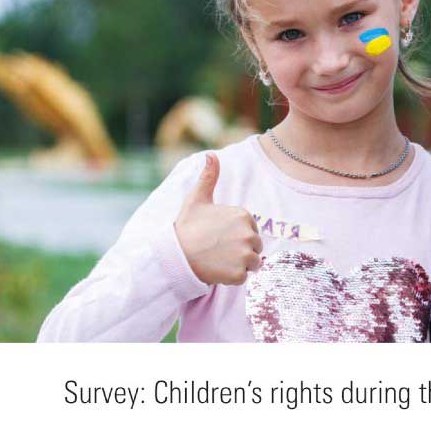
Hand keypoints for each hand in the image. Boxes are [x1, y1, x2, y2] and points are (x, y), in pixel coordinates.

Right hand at [174, 153, 262, 284]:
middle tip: (218, 249)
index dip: (236, 235)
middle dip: (241, 250)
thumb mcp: (197, 198)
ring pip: (252, 263)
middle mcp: (248, 233)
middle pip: (255, 246)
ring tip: (219, 260)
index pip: (251, 229)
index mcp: (243, 215)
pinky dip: (232, 277)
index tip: (218, 236)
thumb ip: (209, 176)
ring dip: (239, 264)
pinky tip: (217, 269)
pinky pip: (244, 277)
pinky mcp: (239, 274)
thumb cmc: (186, 227)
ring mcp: (245, 255)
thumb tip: (211, 154)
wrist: (174, 254)